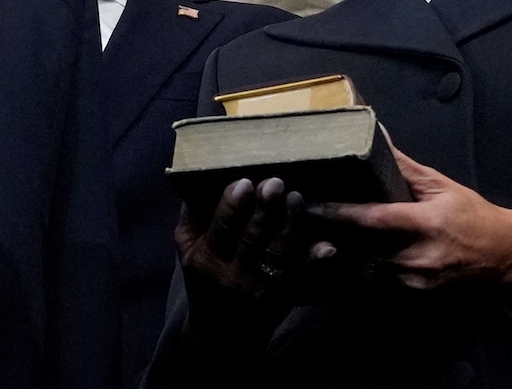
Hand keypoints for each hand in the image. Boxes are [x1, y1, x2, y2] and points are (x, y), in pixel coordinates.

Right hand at [174, 178, 317, 315]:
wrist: (221, 336)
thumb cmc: (203, 281)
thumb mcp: (186, 251)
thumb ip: (191, 217)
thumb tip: (199, 175)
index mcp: (207, 260)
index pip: (220, 230)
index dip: (231, 207)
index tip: (244, 182)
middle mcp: (235, 275)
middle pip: (252, 239)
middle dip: (264, 210)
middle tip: (275, 183)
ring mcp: (263, 287)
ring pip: (279, 254)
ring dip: (290, 225)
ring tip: (296, 198)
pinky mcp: (285, 295)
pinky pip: (302, 277)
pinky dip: (314, 262)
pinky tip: (326, 246)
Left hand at [309, 147, 511, 291]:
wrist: (505, 258)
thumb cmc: (472, 215)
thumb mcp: (441, 185)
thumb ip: (404, 166)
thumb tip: (376, 134)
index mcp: (425, 224)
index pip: (373, 219)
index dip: (338, 212)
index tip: (308, 203)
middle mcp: (417, 258)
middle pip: (359, 250)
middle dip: (327, 237)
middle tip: (293, 223)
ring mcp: (414, 284)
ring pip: (362, 272)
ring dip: (336, 258)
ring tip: (303, 242)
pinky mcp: (412, 299)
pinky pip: (373, 288)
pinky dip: (352, 275)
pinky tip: (331, 264)